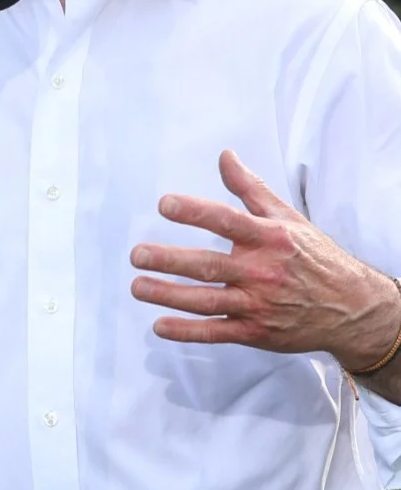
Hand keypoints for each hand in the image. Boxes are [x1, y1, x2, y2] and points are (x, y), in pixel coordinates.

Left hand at [131, 150, 400, 366]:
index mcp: (269, 239)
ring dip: (169, 295)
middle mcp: (262, 271)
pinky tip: (160, 326)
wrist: (352, 307)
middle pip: (209, 265)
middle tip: (137, 254)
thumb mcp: (288, 218)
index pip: (227, 221)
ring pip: (206, 301)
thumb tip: (225, 156)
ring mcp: (258, 304)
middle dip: (170, 260)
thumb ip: (251, 189)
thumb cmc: (314, 258)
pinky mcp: (255, 332)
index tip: (165, 204)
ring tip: (138, 287)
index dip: (195, 212)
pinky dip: (188, 332)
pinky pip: (216, 332)